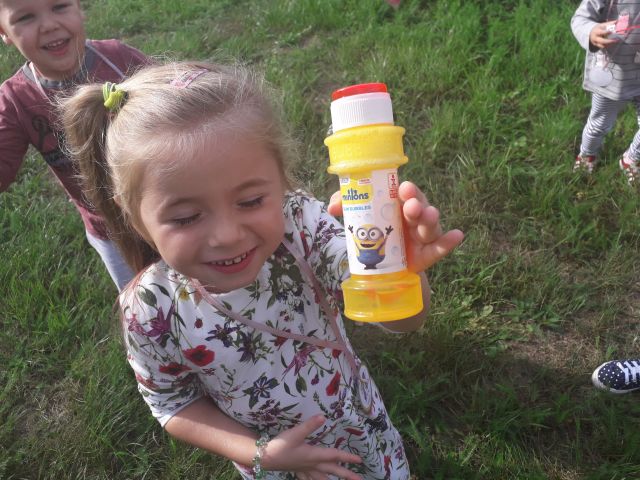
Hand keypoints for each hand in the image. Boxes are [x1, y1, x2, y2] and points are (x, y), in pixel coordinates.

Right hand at [261, 415, 362, 479]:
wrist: (265, 457)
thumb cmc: (280, 445)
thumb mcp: (295, 433)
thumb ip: (309, 425)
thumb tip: (323, 417)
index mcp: (313, 455)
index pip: (334, 456)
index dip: (347, 457)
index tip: (360, 461)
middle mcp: (312, 464)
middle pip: (332, 470)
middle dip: (346, 475)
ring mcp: (305, 469)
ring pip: (322, 477)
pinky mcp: (298, 470)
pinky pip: (310, 478)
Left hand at [328, 181, 463, 272]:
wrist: (382, 267)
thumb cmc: (374, 233)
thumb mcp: (359, 219)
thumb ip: (346, 206)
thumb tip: (333, 206)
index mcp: (397, 204)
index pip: (404, 192)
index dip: (406, 189)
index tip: (403, 188)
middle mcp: (412, 217)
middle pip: (419, 206)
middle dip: (416, 204)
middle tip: (410, 206)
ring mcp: (422, 235)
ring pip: (429, 226)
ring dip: (430, 219)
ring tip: (429, 216)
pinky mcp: (427, 254)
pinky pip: (441, 248)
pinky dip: (449, 242)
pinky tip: (457, 235)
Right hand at [589, 21, 618, 49]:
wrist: (591, 33)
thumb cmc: (598, 28)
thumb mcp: (602, 25)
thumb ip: (609, 23)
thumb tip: (617, 21)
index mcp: (596, 31)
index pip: (601, 32)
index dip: (606, 32)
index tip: (611, 32)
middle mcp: (595, 38)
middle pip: (602, 41)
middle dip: (609, 41)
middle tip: (615, 40)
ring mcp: (595, 42)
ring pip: (602, 45)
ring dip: (609, 44)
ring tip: (615, 42)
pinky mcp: (596, 45)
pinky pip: (602, 47)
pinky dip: (607, 46)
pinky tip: (612, 43)